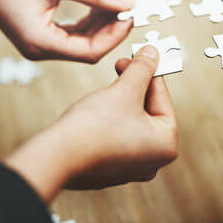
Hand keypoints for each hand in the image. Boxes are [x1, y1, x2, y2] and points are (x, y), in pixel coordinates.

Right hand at [0, 0, 134, 62]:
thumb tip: (128, 3)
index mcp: (40, 43)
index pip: (90, 51)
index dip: (114, 36)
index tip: (130, 15)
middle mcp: (40, 51)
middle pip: (88, 50)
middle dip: (111, 31)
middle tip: (128, 8)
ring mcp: (39, 46)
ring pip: (81, 43)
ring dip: (101, 26)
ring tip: (116, 4)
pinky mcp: (40, 37)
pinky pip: (72, 36)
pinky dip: (88, 23)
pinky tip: (99, 6)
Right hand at [5, 46, 177, 201]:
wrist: (56, 156)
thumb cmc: (93, 130)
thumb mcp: (124, 90)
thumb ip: (142, 69)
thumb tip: (152, 54)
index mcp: (166, 145)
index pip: (163, 98)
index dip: (151, 72)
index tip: (143, 57)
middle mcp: (153, 161)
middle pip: (149, 110)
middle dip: (135, 86)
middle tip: (124, 65)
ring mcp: (132, 167)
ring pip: (133, 121)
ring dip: (123, 100)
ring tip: (110, 86)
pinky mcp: (112, 167)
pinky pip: (119, 135)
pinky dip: (112, 119)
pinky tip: (100, 107)